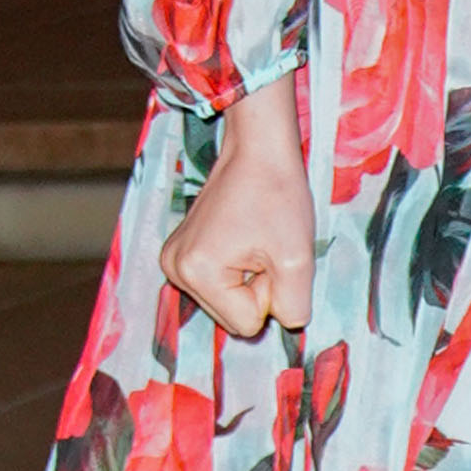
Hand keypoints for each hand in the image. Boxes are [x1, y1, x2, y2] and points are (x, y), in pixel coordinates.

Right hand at [160, 71, 312, 338]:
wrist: (259, 145)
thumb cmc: (278, 192)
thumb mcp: (298, 253)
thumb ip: (294, 302)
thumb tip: (288, 325)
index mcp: (197, 273)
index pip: (247, 323)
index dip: (271, 291)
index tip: (273, 250)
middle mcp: (173, 271)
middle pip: (231, 315)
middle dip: (258, 286)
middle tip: (267, 242)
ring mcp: (172, 260)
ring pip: (225, 300)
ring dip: (249, 276)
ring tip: (256, 235)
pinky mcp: (179, 250)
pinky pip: (217, 281)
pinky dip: (237, 264)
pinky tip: (243, 233)